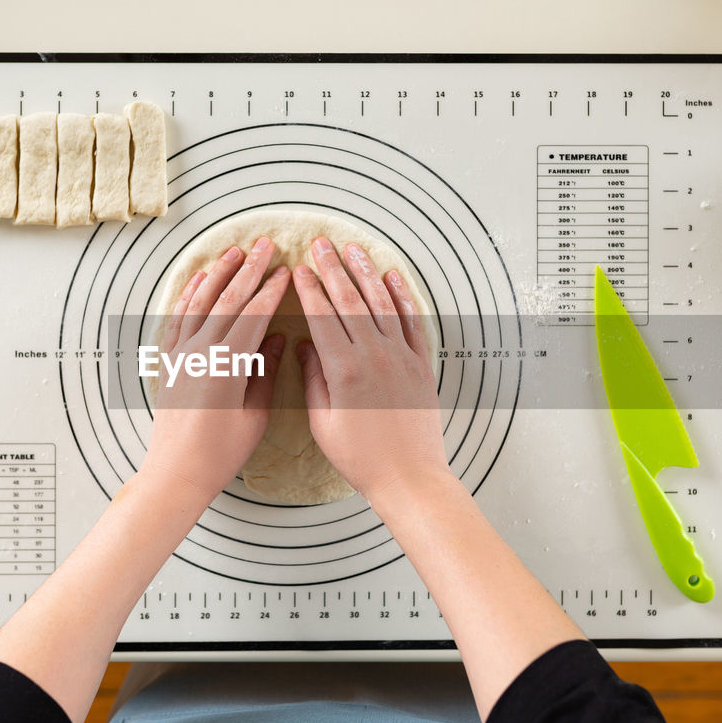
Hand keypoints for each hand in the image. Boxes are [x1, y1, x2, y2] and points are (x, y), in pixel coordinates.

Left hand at [141, 238, 289, 500]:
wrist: (176, 472)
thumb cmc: (220, 453)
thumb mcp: (254, 415)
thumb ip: (265, 373)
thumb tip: (278, 339)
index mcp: (226, 365)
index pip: (253, 316)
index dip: (271, 290)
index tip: (286, 270)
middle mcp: (200, 353)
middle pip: (228, 301)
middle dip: (248, 270)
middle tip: (264, 245)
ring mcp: (180, 356)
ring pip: (200, 303)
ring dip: (218, 275)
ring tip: (234, 252)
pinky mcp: (169, 363)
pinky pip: (178, 319)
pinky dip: (190, 296)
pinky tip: (200, 280)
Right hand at [292, 236, 449, 504]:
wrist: (409, 477)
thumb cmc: (361, 459)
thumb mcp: (323, 422)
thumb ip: (314, 379)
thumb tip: (305, 347)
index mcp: (344, 370)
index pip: (322, 317)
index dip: (309, 289)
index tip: (299, 269)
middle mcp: (375, 356)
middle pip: (350, 300)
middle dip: (333, 269)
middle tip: (321, 245)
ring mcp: (402, 358)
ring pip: (382, 303)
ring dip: (366, 272)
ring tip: (354, 249)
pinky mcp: (422, 365)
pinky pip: (413, 321)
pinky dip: (403, 296)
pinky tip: (393, 277)